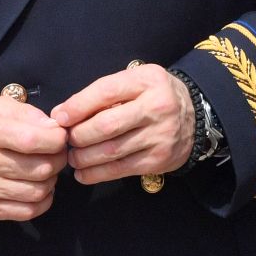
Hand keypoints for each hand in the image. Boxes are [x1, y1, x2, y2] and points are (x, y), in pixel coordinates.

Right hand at [0, 98, 68, 221]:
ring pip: (37, 192)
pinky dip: (42, 201)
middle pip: (39, 169)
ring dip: (51, 180)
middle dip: (58, 159)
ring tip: (47, 168)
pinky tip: (39, 187)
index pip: (32, 140)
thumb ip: (24, 113)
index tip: (60, 135)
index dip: (56, 139)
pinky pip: (26, 212)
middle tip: (57, 151)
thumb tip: (54, 128)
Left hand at [51, 64, 192, 184]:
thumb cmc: (154, 95)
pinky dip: (97, 174)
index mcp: (146, 81)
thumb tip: (64, 114)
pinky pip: (122, 169)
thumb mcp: (136, 81)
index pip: (106, 91)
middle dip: (79, 136)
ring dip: (84, 157)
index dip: (78, 106)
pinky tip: (83, 173)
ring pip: (112, 150)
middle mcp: (156, 107)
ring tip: (72, 158)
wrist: (196, 116)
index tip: (59, 117)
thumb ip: (105, 93)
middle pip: (107, 125)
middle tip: (65, 141)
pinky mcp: (159, 159)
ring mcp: (160, 135)